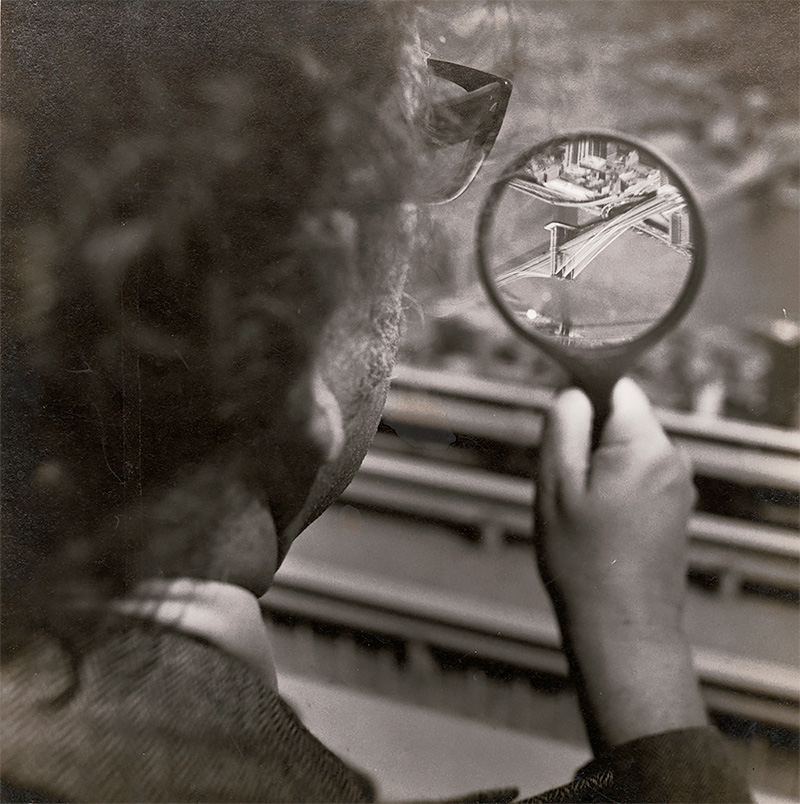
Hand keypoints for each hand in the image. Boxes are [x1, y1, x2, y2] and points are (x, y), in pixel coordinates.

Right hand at [535, 378, 695, 634]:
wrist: (622, 628)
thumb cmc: (582, 560)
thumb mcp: (556, 485)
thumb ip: (563, 426)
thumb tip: (572, 390)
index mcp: (646, 446)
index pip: (615, 386)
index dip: (581, 399)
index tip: (560, 437)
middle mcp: (674, 458)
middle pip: (621, 418)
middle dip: (588, 439)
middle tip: (565, 485)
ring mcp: (680, 484)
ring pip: (626, 448)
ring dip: (598, 467)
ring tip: (582, 512)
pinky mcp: (676, 507)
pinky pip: (638, 475)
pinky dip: (613, 488)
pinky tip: (600, 525)